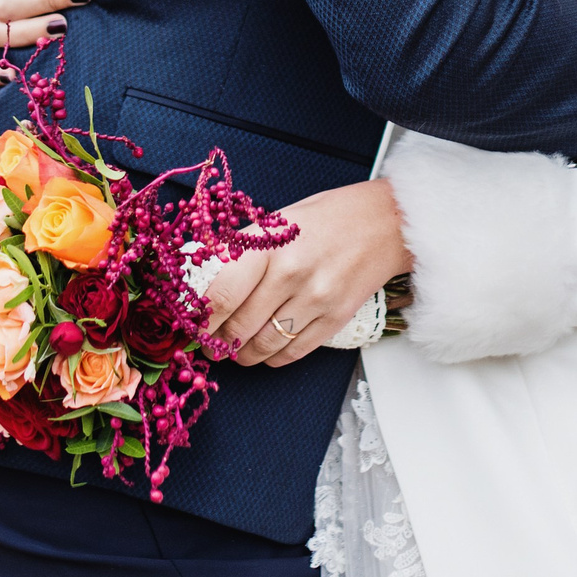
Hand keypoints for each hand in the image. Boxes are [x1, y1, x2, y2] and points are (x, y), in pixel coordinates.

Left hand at [215, 181, 411, 368]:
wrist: (386, 222)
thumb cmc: (328, 218)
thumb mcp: (278, 223)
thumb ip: (242, 254)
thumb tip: (203, 289)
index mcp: (270, 245)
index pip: (220, 297)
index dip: (198, 321)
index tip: (190, 327)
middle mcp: (292, 274)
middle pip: (237, 328)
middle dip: (216, 342)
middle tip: (209, 342)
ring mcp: (316, 300)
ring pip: (261, 348)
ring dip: (241, 354)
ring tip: (235, 347)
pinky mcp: (335, 319)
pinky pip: (291, 354)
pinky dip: (271, 357)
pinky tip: (266, 347)